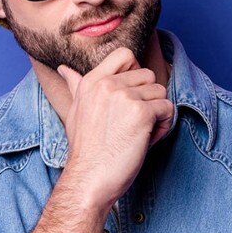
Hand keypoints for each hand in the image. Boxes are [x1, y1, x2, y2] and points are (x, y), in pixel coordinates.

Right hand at [56, 47, 173, 208]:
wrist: (89, 178)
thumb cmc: (85, 150)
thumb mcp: (75, 111)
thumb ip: (75, 86)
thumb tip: (64, 68)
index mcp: (91, 81)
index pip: (125, 54)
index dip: (135, 72)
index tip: (131, 95)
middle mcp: (107, 84)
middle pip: (148, 76)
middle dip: (147, 99)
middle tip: (132, 124)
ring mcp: (125, 96)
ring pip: (160, 92)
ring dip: (156, 114)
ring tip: (138, 133)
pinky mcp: (141, 112)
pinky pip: (167, 109)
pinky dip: (162, 127)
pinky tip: (145, 140)